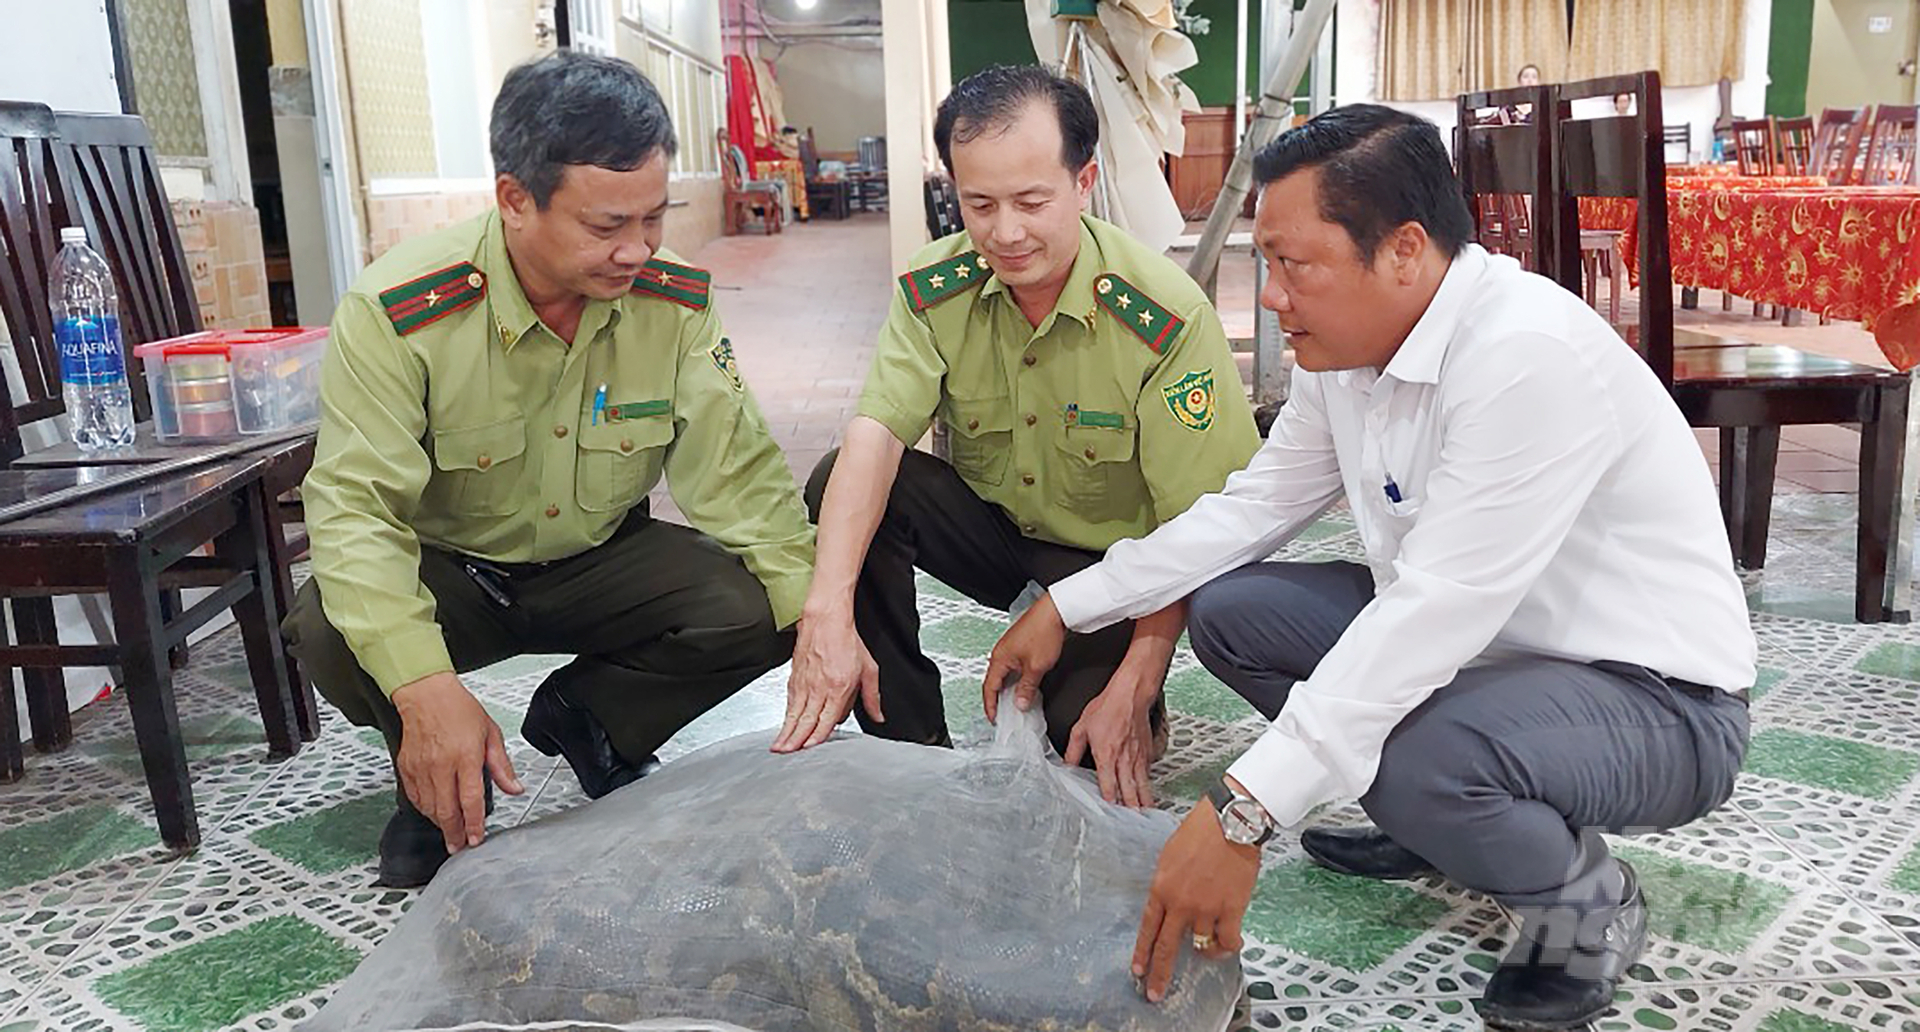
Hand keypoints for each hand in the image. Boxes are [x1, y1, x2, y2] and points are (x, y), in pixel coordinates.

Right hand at [391, 671, 523, 854]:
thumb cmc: (459, 709)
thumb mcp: (490, 733)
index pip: (470, 800)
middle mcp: (441, 765)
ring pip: (429, 807)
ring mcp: (421, 767)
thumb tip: (515, 788)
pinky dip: (424, 809)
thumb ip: (501, 766)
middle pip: (446, 810)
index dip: (474, 824)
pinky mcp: (407, 767)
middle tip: (459, 846)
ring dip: (440, 823)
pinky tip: (433, 812)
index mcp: (465, 756)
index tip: (476, 839)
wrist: (426, 694)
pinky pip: (415, 797)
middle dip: (454, 833)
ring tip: (449, 831)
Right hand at [773, 607, 881, 752]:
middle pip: (805, 720)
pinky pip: (790, 701)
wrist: (825, 618)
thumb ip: (872, 697)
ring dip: (786, 731)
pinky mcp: (795, 676)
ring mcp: (804, 682)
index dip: (817, 736)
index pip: (825, 719)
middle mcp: (819, 687)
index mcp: (838, 687)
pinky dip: (785, 715)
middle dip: (795, 740)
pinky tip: (783, 725)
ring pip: (794, 712)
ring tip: (778, 747)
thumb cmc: (846, 641)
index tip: (809, 749)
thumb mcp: (869, 669)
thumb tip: (878, 716)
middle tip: (786, 754)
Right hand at [981, 592, 1066, 723]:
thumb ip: (1027, 688)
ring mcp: (1010, 648)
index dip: (991, 706)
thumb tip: (1020, 703)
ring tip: (1017, 701)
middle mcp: (1001, 652)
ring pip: (1005, 674)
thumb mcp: (1036, 667)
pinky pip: (1013, 667)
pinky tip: (1026, 684)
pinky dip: (1016, 679)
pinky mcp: (1019, 644)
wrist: (1055, 611)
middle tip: (1004, 713)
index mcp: (999, 658)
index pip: (989, 688)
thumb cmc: (1044, 631)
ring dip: (1009, 689)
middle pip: (995, 681)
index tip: (994, 718)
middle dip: (998, 699)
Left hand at [1064, 669, 1160, 807]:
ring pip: (1142, 784)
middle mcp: (1124, 759)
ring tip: (1144, 814)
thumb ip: (1073, 750)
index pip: (1108, 784)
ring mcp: (1138, 756)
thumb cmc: (1107, 708)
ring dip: (1143, 800)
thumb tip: (1067, 765)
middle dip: (1130, 808)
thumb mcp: (1082, 727)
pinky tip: (1147, 792)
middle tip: (1132, 823)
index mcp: (1106, 755)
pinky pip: (1148, 772)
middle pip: (1129, 789)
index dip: (1110, 801)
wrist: (1131, 694)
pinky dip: (1148, 784)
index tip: (1111, 815)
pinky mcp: (1147, 751)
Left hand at [1132, 802, 1260, 1002]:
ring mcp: (1206, 909)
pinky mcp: (1231, 909)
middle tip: (1153, 993)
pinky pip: (1229, 941)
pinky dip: (1229, 946)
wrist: (1230, 822)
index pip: (1148, 928)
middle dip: (1158, 974)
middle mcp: (1181, 903)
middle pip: (1166, 947)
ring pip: (1201, 945)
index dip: (1142, 952)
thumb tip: (1169, 903)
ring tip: (1210, 950)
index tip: (1137, 971)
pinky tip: (1229, 944)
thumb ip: (1167, 885)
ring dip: (1205, 951)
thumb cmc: (1201, 831)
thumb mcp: (1170, 856)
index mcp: (1162, 888)